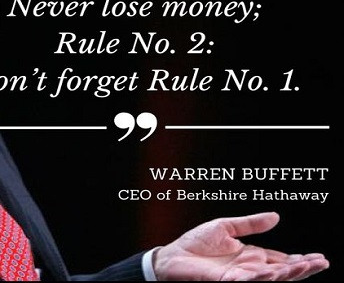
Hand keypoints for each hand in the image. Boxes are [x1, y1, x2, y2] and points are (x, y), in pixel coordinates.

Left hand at [153, 212, 328, 280]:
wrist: (171, 256)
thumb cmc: (195, 244)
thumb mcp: (225, 227)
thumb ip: (250, 224)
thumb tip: (276, 216)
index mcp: (251, 256)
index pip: (281, 260)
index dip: (300, 259)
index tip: (319, 257)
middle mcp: (249, 269)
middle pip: (282, 272)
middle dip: (302, 268)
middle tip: (321, 263)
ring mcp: (239, 278)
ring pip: (270, 279)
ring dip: (288, 273)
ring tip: (305, 266)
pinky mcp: (227, 282)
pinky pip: (249, 281)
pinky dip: (263, 277)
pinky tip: (274, 271)